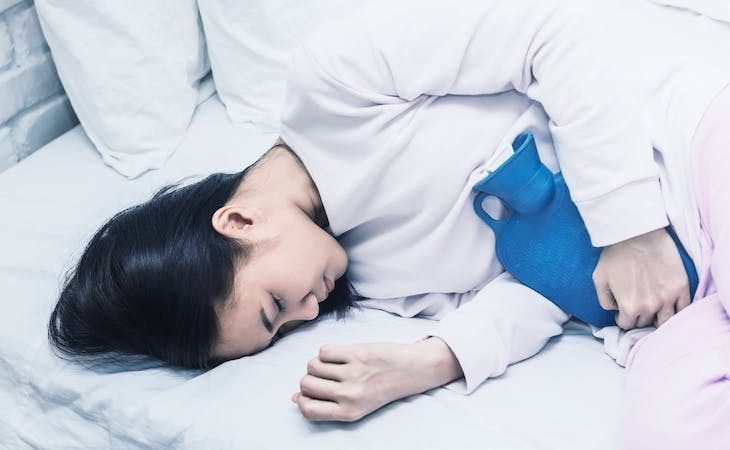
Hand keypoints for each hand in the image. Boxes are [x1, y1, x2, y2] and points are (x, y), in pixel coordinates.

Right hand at [292, 338, 461, 421]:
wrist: (412, 370)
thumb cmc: (382, 387)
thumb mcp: (356, 404)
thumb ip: (327, 403)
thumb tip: (294, 398)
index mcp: (349, 413)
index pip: (308, 410)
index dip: (302, 399)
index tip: (307, 392)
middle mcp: (350, 395)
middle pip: (306, 384)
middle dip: (309, 378)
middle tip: (324, 376)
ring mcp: (353, 374)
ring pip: (313, 365)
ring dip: (318, 363)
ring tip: (335, 365)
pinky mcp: (356, 354)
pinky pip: (324, 351)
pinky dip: (328, 351)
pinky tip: (342, 355)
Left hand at [593, 228, 690, 328]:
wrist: (636, 233)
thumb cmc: (614, 254)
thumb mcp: (599, 279)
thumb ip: (605, 301)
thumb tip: (615, 310)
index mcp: (629, 307)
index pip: (626, 324)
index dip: (622, 318)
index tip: (622, 310)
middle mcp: (650, 307)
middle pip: (644, 322)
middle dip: (637, 316)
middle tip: (636, 304)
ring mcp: (668, 298)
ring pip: (665, 321)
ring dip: (657, 318)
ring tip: (652, 308)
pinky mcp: (681, 286)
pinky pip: (683, 309)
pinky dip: (675, 310)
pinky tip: (668, 305)